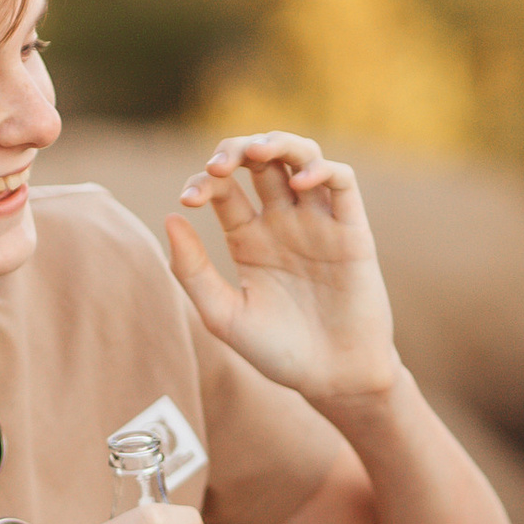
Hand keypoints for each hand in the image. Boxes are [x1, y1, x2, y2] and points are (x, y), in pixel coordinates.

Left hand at [164, 131, 399, 411]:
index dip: (202, 182)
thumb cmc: (277, 352)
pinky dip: (322, 169)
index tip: (189, 200)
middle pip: (260, 162)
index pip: (223, 188)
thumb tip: (171, 217)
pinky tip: (300, 182)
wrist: (333, 379)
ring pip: (301, 157)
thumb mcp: (224, 316)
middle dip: (237, 149)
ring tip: (260, 152)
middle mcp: (282, 222)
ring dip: (280, 143)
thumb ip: (193, 271)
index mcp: (248, 239)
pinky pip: (342, 182)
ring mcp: (318, 223)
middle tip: (219, 163)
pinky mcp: (352, 230)